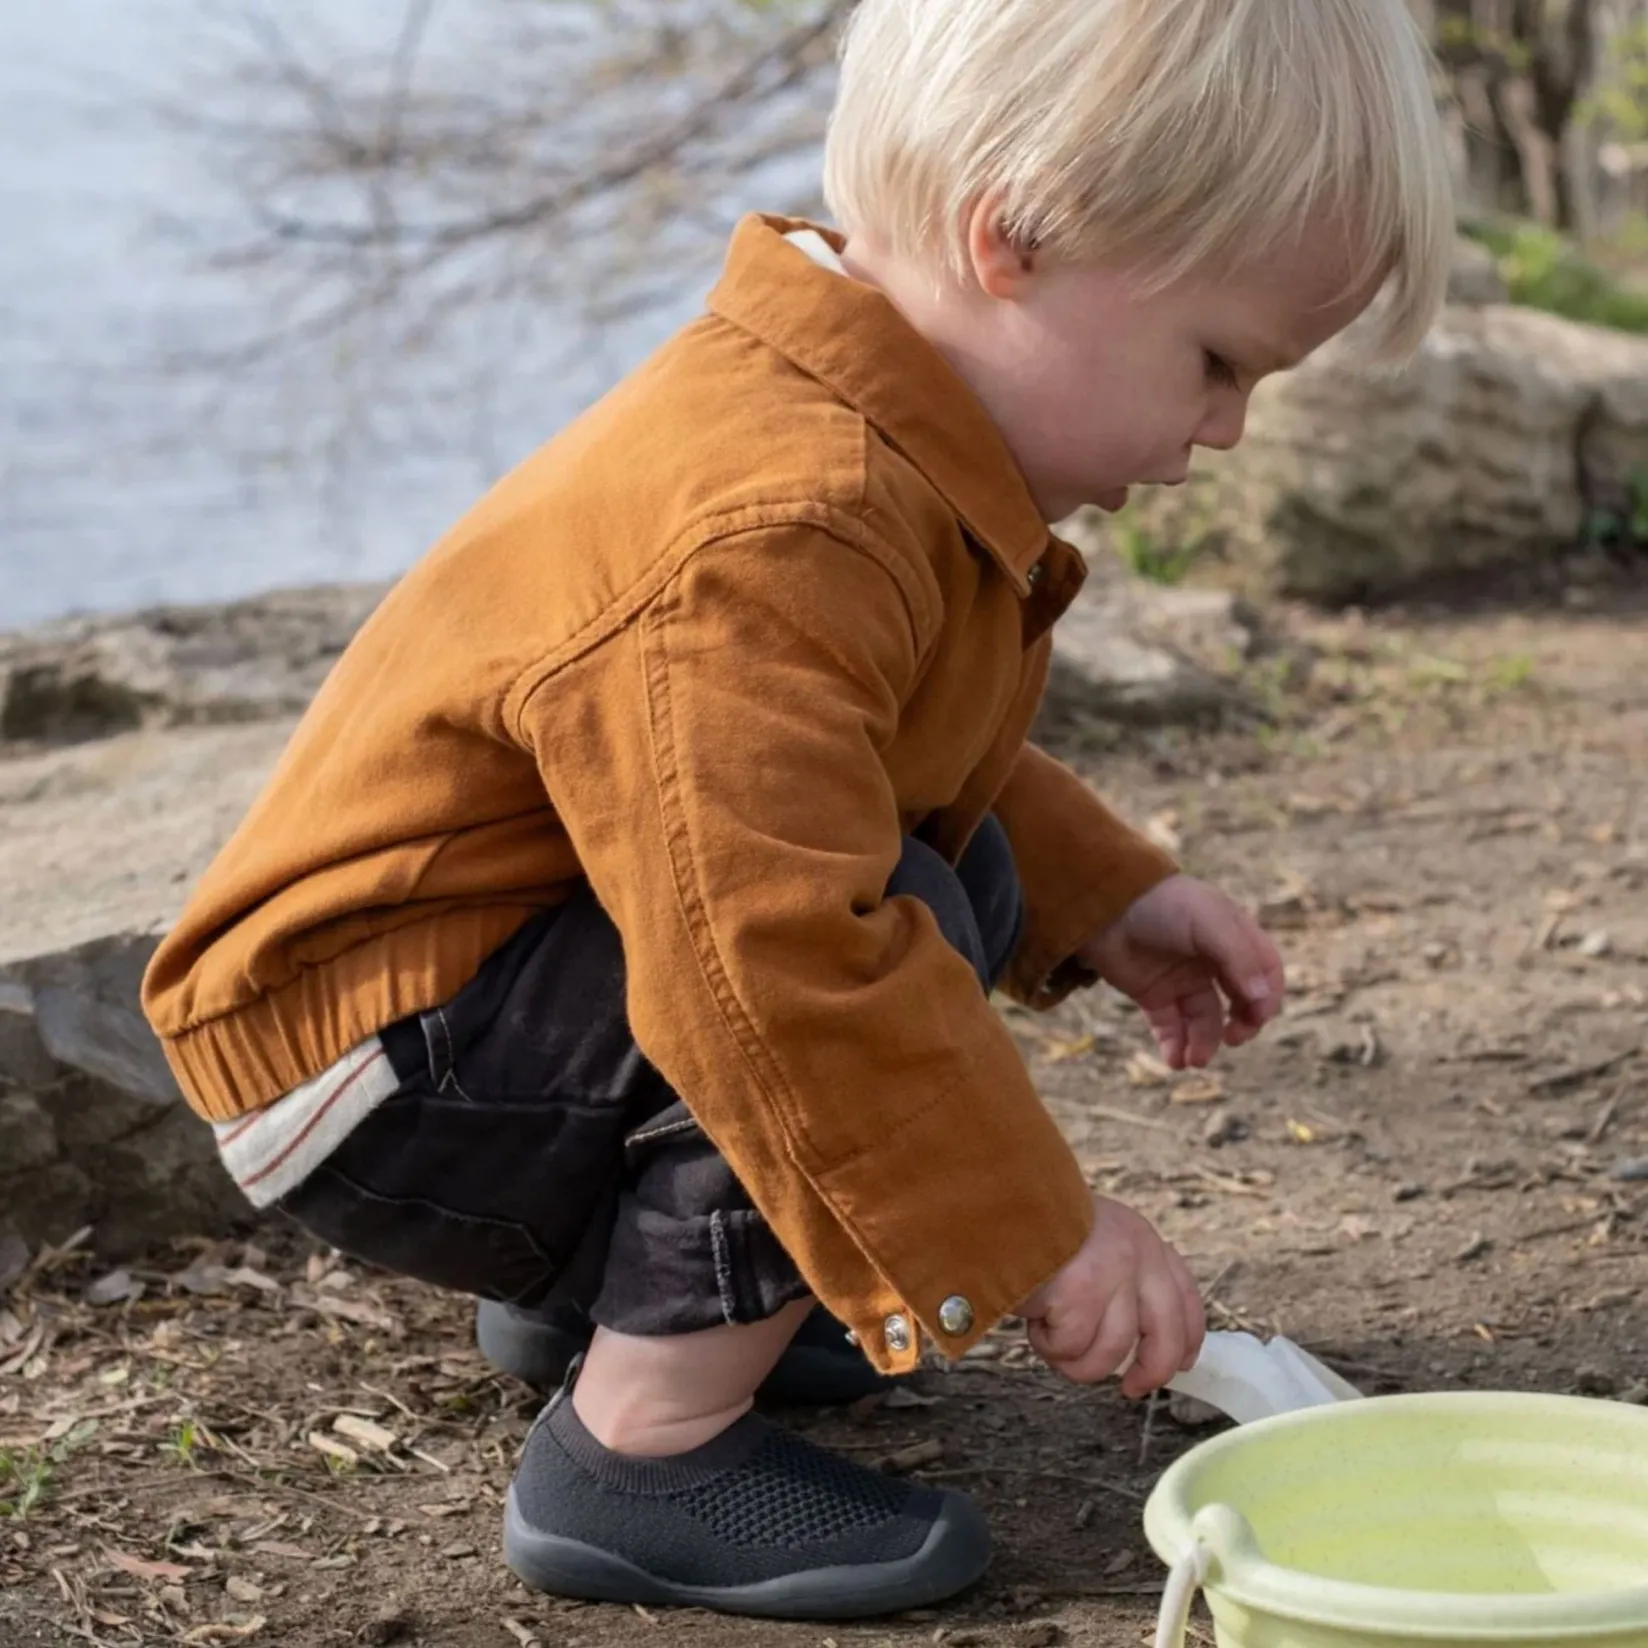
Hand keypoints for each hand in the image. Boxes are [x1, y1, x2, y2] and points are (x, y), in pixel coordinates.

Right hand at [1019, 1196, 1204, 1395]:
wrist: (995, 1202)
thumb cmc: (1033, 1228)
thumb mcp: (1092, 1240)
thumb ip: (1119, 1278)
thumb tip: (1139, 1342)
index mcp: (1142, 1237)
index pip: (1185, 1297)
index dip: (1187, 1339)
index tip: (1181, 1364)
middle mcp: (1137, 1254)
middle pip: (1165, 1337)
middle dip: (1150, 1372)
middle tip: (1131, 1389)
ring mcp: (1112, 1274)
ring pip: (1111, 1352)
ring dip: (1075, 1358)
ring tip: (1048, 1334)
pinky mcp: (1082, 1293)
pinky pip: (1069, 1347)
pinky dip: (1047, 1344)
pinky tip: (1032, 1319)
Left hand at [1079, 874, 1283, 1069]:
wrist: (1102, 906)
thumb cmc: (1161, 904)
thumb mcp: (1208, 922)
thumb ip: (1239, 958)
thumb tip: (1261, 999)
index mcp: (1233, 936)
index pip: (1265, 972)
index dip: (1267, 996)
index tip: (1256, 1015)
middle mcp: (1212, 960)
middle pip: (1241, 1002)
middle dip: (1242, 1025)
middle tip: (1233, 1039)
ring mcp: (1182, 979)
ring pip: (1205, 1021)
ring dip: (1205, 1044)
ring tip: (1195, 1060)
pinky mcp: (1153, 995)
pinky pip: (1171, 1027)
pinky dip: (1175, 1046)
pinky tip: (1174, 1059)